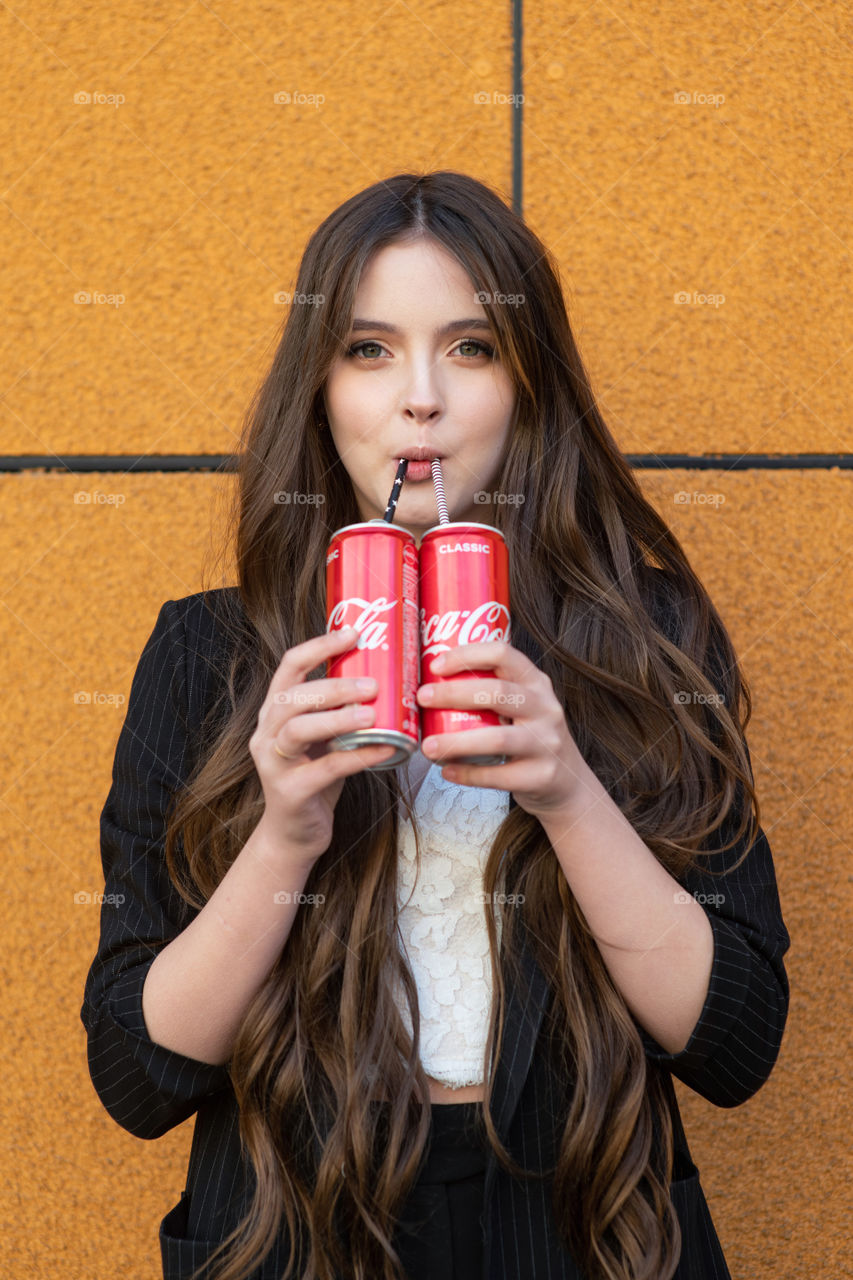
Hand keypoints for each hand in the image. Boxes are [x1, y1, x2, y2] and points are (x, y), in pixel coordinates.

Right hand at [249, 628, 394, 862]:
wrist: (295, 834)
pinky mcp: (289, 792)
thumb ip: (339, 711)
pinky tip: (385, 750)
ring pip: (299, 729)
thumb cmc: (315, 778)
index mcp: (275, 712)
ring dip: (337, 718)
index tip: (353, 632)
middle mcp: (266, 732)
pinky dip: (357, 757)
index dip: (320, 646)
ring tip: (372, 714)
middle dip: (333, 685)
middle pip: (294, 697)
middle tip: (372, 684)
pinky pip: (325, 769)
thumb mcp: (323, 738)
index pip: (290, 666)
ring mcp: (273, 763)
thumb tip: (386, 677)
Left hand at [416, 640, 590, 821]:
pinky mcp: (541, 776)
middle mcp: (545, 708)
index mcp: (536, 683)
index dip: (468, 655)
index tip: (437, 665)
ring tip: (428, 746)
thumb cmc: (531, 738)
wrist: (569, 783)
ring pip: (498, 738)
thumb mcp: (523, 706)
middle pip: (498, 692)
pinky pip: (499, 775)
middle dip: (454, 693)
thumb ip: (492, 692)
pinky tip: (447, 770)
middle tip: (423, 698)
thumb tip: (431, 686)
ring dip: (457, 741)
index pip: (504, 655)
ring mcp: (547, 743)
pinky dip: (468, 773)